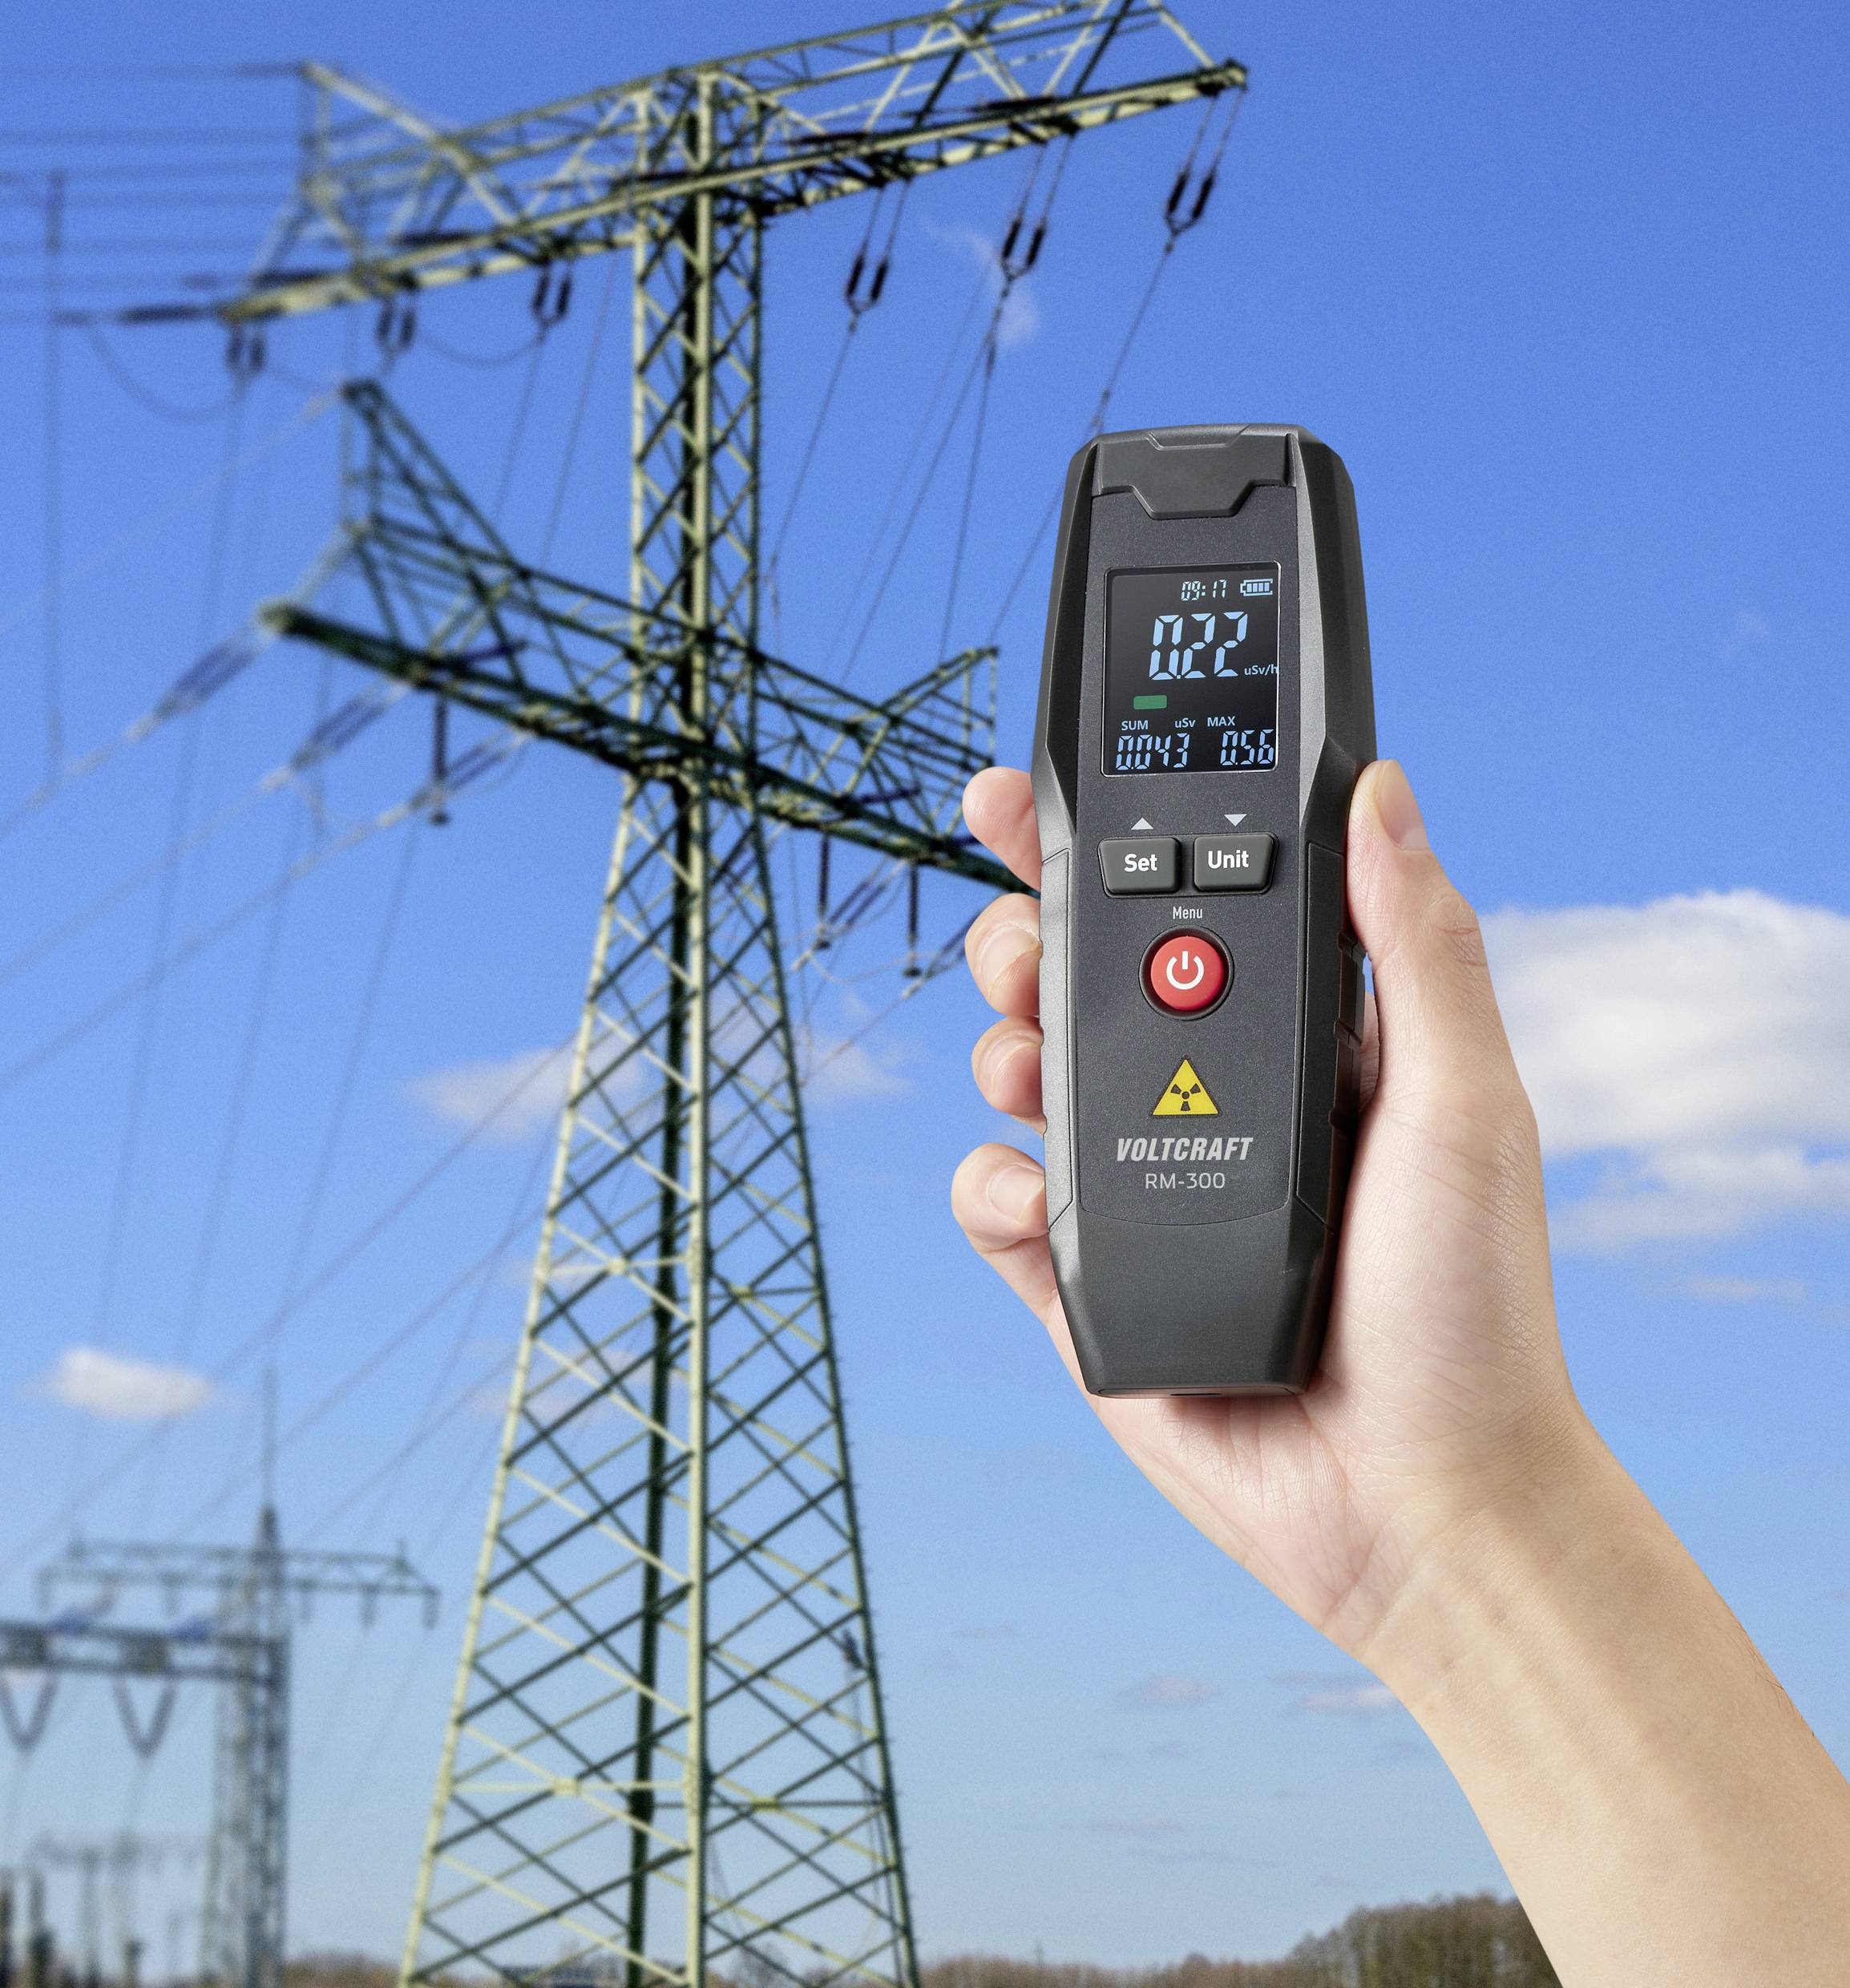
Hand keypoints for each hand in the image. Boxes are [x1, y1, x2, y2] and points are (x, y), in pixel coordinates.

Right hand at [952, 759, 1590, 1669]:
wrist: (1418, 1507)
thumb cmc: (1471, 1313)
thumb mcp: (1469, 1106)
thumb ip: (1419, 945)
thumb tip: (1385, 791)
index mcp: (1296, 1043)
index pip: (1188, 909)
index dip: (1102, 844)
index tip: (1029, 796)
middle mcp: (1209, 1100)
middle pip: (1077, 980)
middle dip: (1022, 939)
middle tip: (1019, 947)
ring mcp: (1141, 1189)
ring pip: (1022, 1075)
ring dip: (999, 1048)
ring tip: (1023, 1068)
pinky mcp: (1082, 1281)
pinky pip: (995, 1202)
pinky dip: (992, 1186)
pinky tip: (1035, 1204)